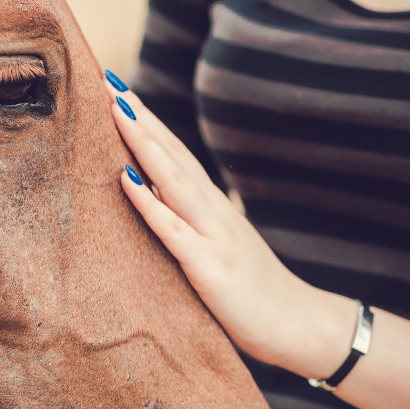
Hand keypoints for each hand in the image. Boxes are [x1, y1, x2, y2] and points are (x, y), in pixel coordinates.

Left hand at [106, 76, 355, 377]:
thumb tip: (155, 202)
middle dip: (140, 118)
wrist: (300, 325)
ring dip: (143, 143)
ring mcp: (214, 236)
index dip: (149, 124)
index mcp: (214, 208)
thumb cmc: (256, 294)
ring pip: (172, 179)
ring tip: (116, 110)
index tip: (120, 93)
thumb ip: (194, 225)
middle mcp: (214, 212)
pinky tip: (125, 177)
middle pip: (172, 155)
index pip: (177, 155)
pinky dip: (148, 201)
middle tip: (109, 82)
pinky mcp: (209, 267)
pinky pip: (172, 229)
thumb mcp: (222, 249)